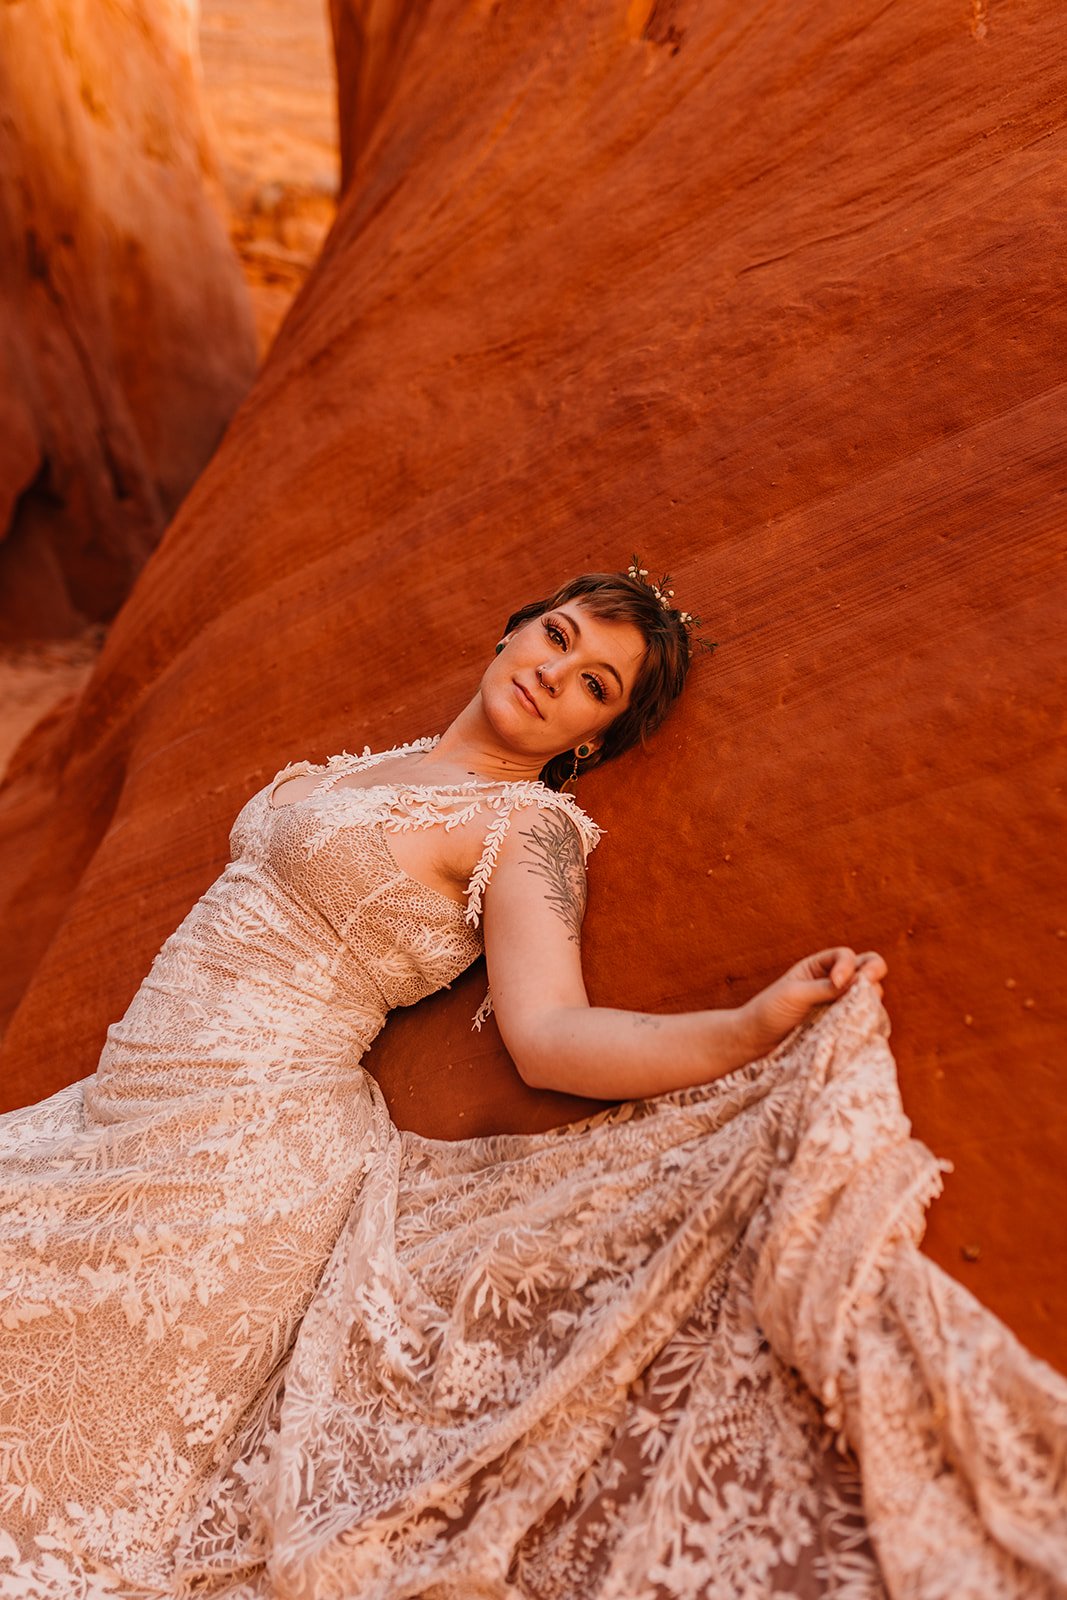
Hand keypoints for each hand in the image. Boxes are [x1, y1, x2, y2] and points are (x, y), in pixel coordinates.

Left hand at [738, 947, 886, 1060]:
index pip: (846, 956)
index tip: (837, 983)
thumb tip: (859, 981)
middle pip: (868, 968)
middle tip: (869, 985)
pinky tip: (863, 1022)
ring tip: (861, 1008)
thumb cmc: (769, 1012)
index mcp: (817, 967)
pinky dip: (869, 1017)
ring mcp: (840, 1004)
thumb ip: (826, 987)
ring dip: (871, 997)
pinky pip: (864, 1017)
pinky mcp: (842, 1026)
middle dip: (873, 972)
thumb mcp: (795, 994)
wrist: (756, 1042)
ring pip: (870, 994)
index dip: (848, 966)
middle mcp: (833, 982)